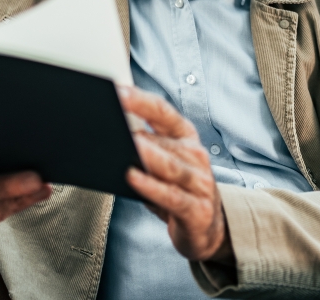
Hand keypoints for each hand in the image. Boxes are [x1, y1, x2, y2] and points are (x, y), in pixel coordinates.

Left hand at [118, 85, 233, 264]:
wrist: (208, 228)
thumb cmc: (178, 190)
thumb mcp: (163, 163)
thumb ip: (144, 145)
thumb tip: (111, 131)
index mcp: (186, 137)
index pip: (163, 113)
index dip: (141, 101)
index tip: (118, 92)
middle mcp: (196, 156)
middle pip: (164, 140)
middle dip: (138, 131)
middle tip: (112, 120)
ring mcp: (199, 184)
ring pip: (170, 166)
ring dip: (147, 155)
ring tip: (126, 144)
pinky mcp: (197, 210)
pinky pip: (171, 196)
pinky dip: (150, 186)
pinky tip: (132, 177)